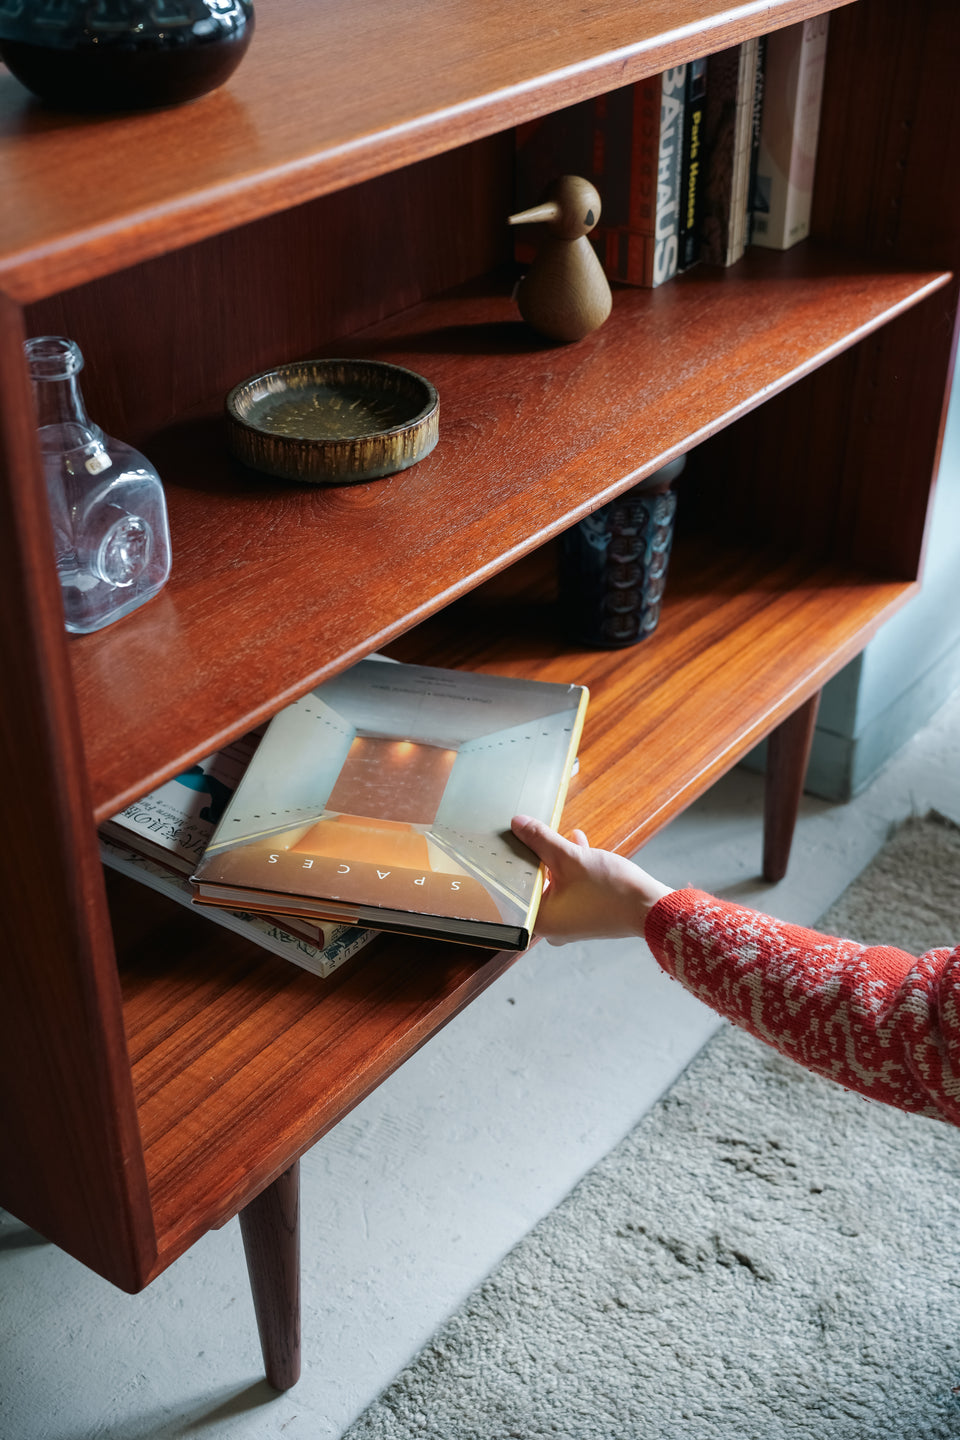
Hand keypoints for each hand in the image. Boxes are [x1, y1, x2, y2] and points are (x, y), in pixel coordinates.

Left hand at [511, 814, 672, 944]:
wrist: (651, 908)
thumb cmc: (610, 890)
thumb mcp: (571, 857)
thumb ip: (541, 839)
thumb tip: (518, 823)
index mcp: (540, 921)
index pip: (515, 886)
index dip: (515, 859)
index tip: (515, 838)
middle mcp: (551, 928)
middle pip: (535, 885)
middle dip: (541, 856)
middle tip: (539, 834)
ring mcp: (570, 924)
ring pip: (556, 885)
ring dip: (560, 860)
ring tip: (567, 837)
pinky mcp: (586, 917)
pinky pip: (572, 890)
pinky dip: (574, 870)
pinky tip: (581, 846)